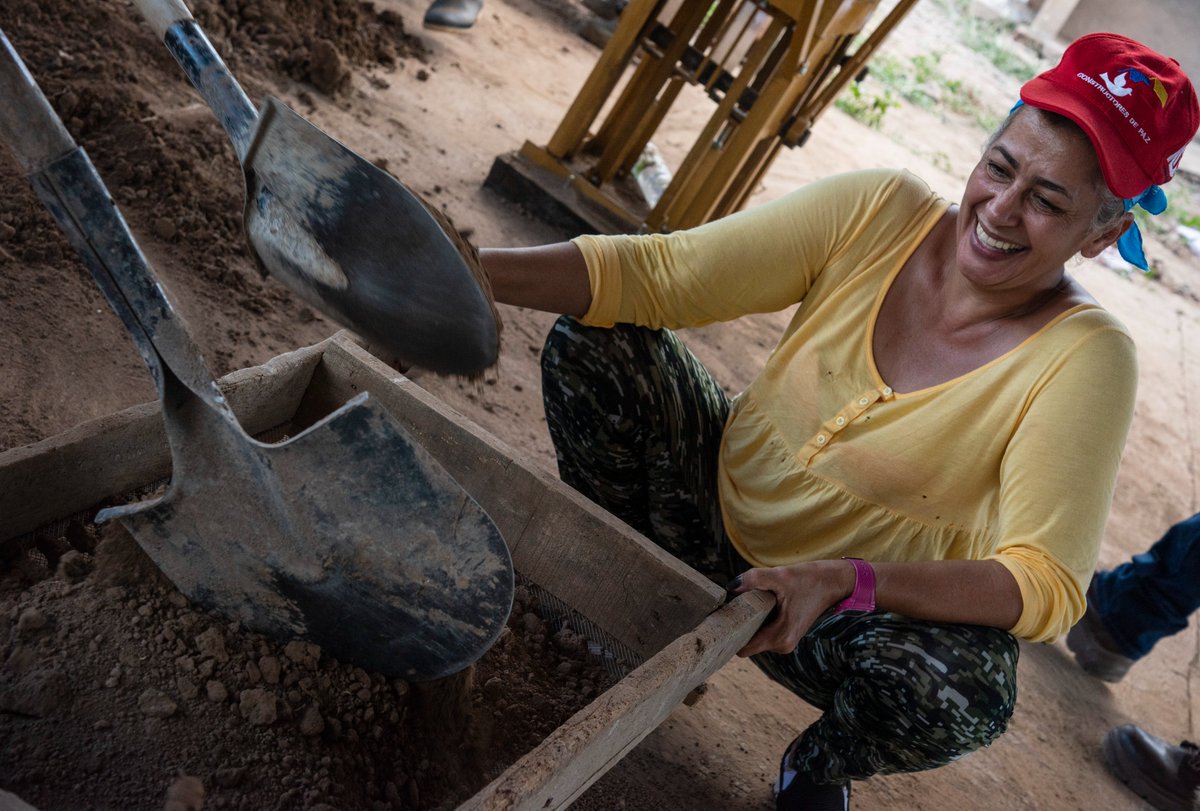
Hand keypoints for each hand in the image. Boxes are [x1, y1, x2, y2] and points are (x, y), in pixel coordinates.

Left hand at [727, 559, 853, 656]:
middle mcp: (782, 645)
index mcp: (780, 638)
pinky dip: (757, 619)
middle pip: (747, 641)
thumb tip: (731, 586)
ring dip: (748, 621)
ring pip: (755, 635)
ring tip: (743, 601)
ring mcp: (785, 640)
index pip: (743, 648)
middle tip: (730, 605)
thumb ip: (754, 580)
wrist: (834, 581)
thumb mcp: (780, 576)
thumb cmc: (810, 579)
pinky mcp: (786, 632)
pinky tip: (754, 604)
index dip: (730, 636)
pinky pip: (763, 630)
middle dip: (738, 626)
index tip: (720, 620)